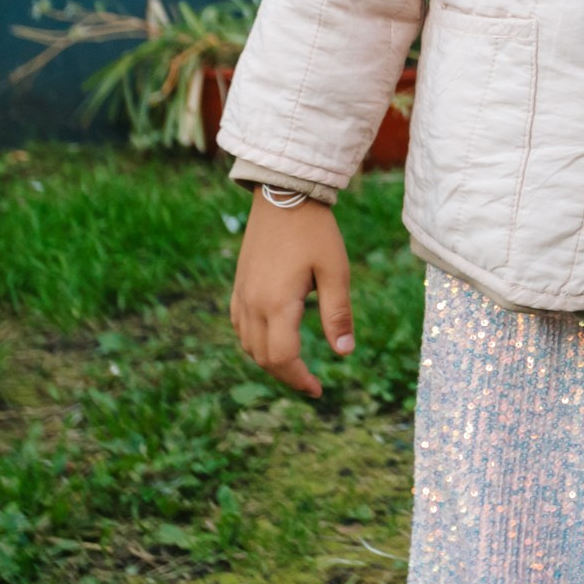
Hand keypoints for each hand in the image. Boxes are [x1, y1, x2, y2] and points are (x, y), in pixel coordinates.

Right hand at [229, 192, 353, 397]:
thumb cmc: (315, 231)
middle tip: (311, 383)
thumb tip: (345, 353)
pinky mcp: (239, 285)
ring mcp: (241, 294)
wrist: (284, 195)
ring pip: (248, 345)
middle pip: (263, 358)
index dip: (299, 379)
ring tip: (295, 365)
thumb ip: (338, 314)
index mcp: (277, 303)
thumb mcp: (335, 271)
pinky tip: (272, 339)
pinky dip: (255, 342)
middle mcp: (252, 303)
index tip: (318, 389)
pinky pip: (239, 326)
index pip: (282, 358)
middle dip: (287, 375)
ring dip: (270, 361)